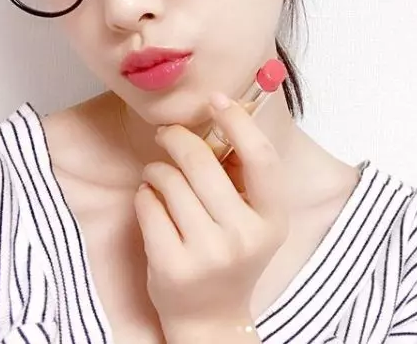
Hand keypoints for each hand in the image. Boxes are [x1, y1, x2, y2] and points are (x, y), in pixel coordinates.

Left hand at [134, 93, 287, 339]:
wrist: (212, 317)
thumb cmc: (233, 254)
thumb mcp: (254, 218)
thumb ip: (243, 174)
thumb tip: (222, 116)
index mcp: (272, 218)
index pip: (260, 157)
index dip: (238, 121)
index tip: (216, 100)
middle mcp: (243, 236)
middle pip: (202, 164)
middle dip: (177, 139)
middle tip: (167, 133)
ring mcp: (207, 253)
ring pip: (170, 182)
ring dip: (158, 168)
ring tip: (158, 174)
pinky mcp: (171, 266)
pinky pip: (148, 205)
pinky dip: (144, 193)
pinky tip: (151, 198)